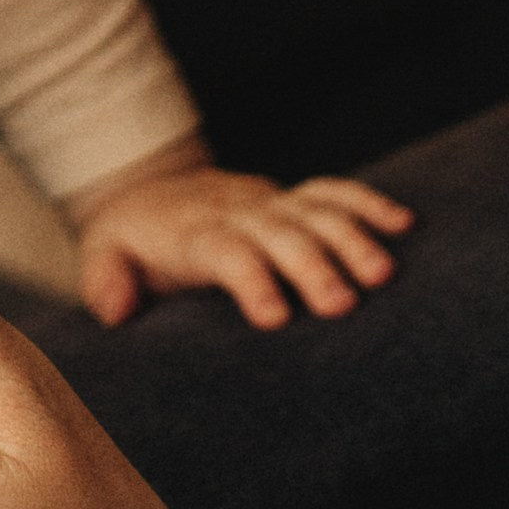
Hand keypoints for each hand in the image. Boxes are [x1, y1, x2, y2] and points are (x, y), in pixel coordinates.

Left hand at [75, 159, 410, 329]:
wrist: (149, 190)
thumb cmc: (130, 241)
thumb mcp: (103, 256)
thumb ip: (105, 281)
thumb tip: (115, 310)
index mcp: (192, 232)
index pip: (224, 250)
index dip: (250, 279)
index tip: (276, 317)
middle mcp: (238, 212)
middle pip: (280, 233)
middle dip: (312, 266)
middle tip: (343, 305)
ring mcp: (270, 202)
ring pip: (316, 211)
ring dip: (351, 238)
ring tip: (383, 274)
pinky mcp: (292, 198)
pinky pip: (333, 192)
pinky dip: (368, 203)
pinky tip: (405, 225)